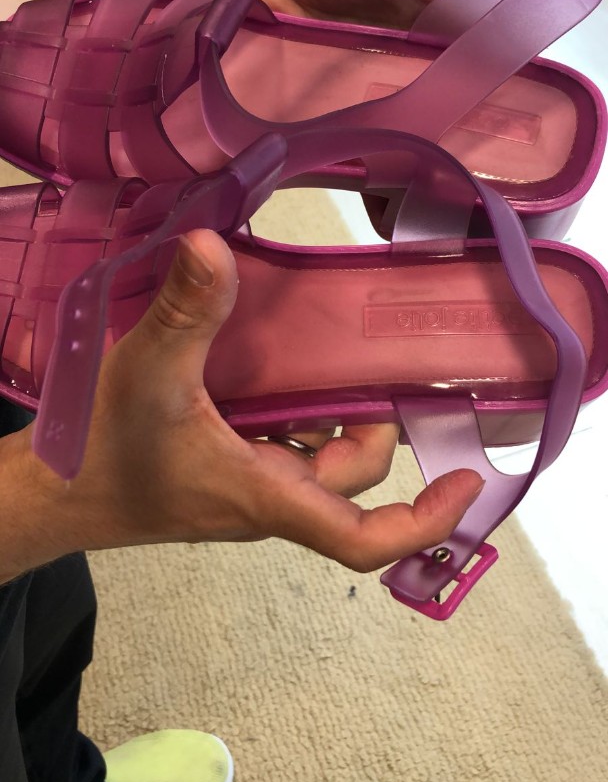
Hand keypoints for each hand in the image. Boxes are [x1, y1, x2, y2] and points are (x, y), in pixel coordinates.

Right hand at [32, 230, 482, 572]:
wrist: (55, 496)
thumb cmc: (102, 452)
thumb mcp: (146, 373)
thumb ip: (184, 311)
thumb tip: (210, 243)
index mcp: (267, 493)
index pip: (362, 537)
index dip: (425, 520)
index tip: (469, 482)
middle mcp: (270, 496)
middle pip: (352, 475)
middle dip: (369, 424)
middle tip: (358, 362)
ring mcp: (250, 485)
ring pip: (321, 459)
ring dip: (333, 414)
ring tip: (322, 354)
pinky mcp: (230, 470)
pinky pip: (288, 447)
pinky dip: (300, 412)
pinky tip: (277, 365)